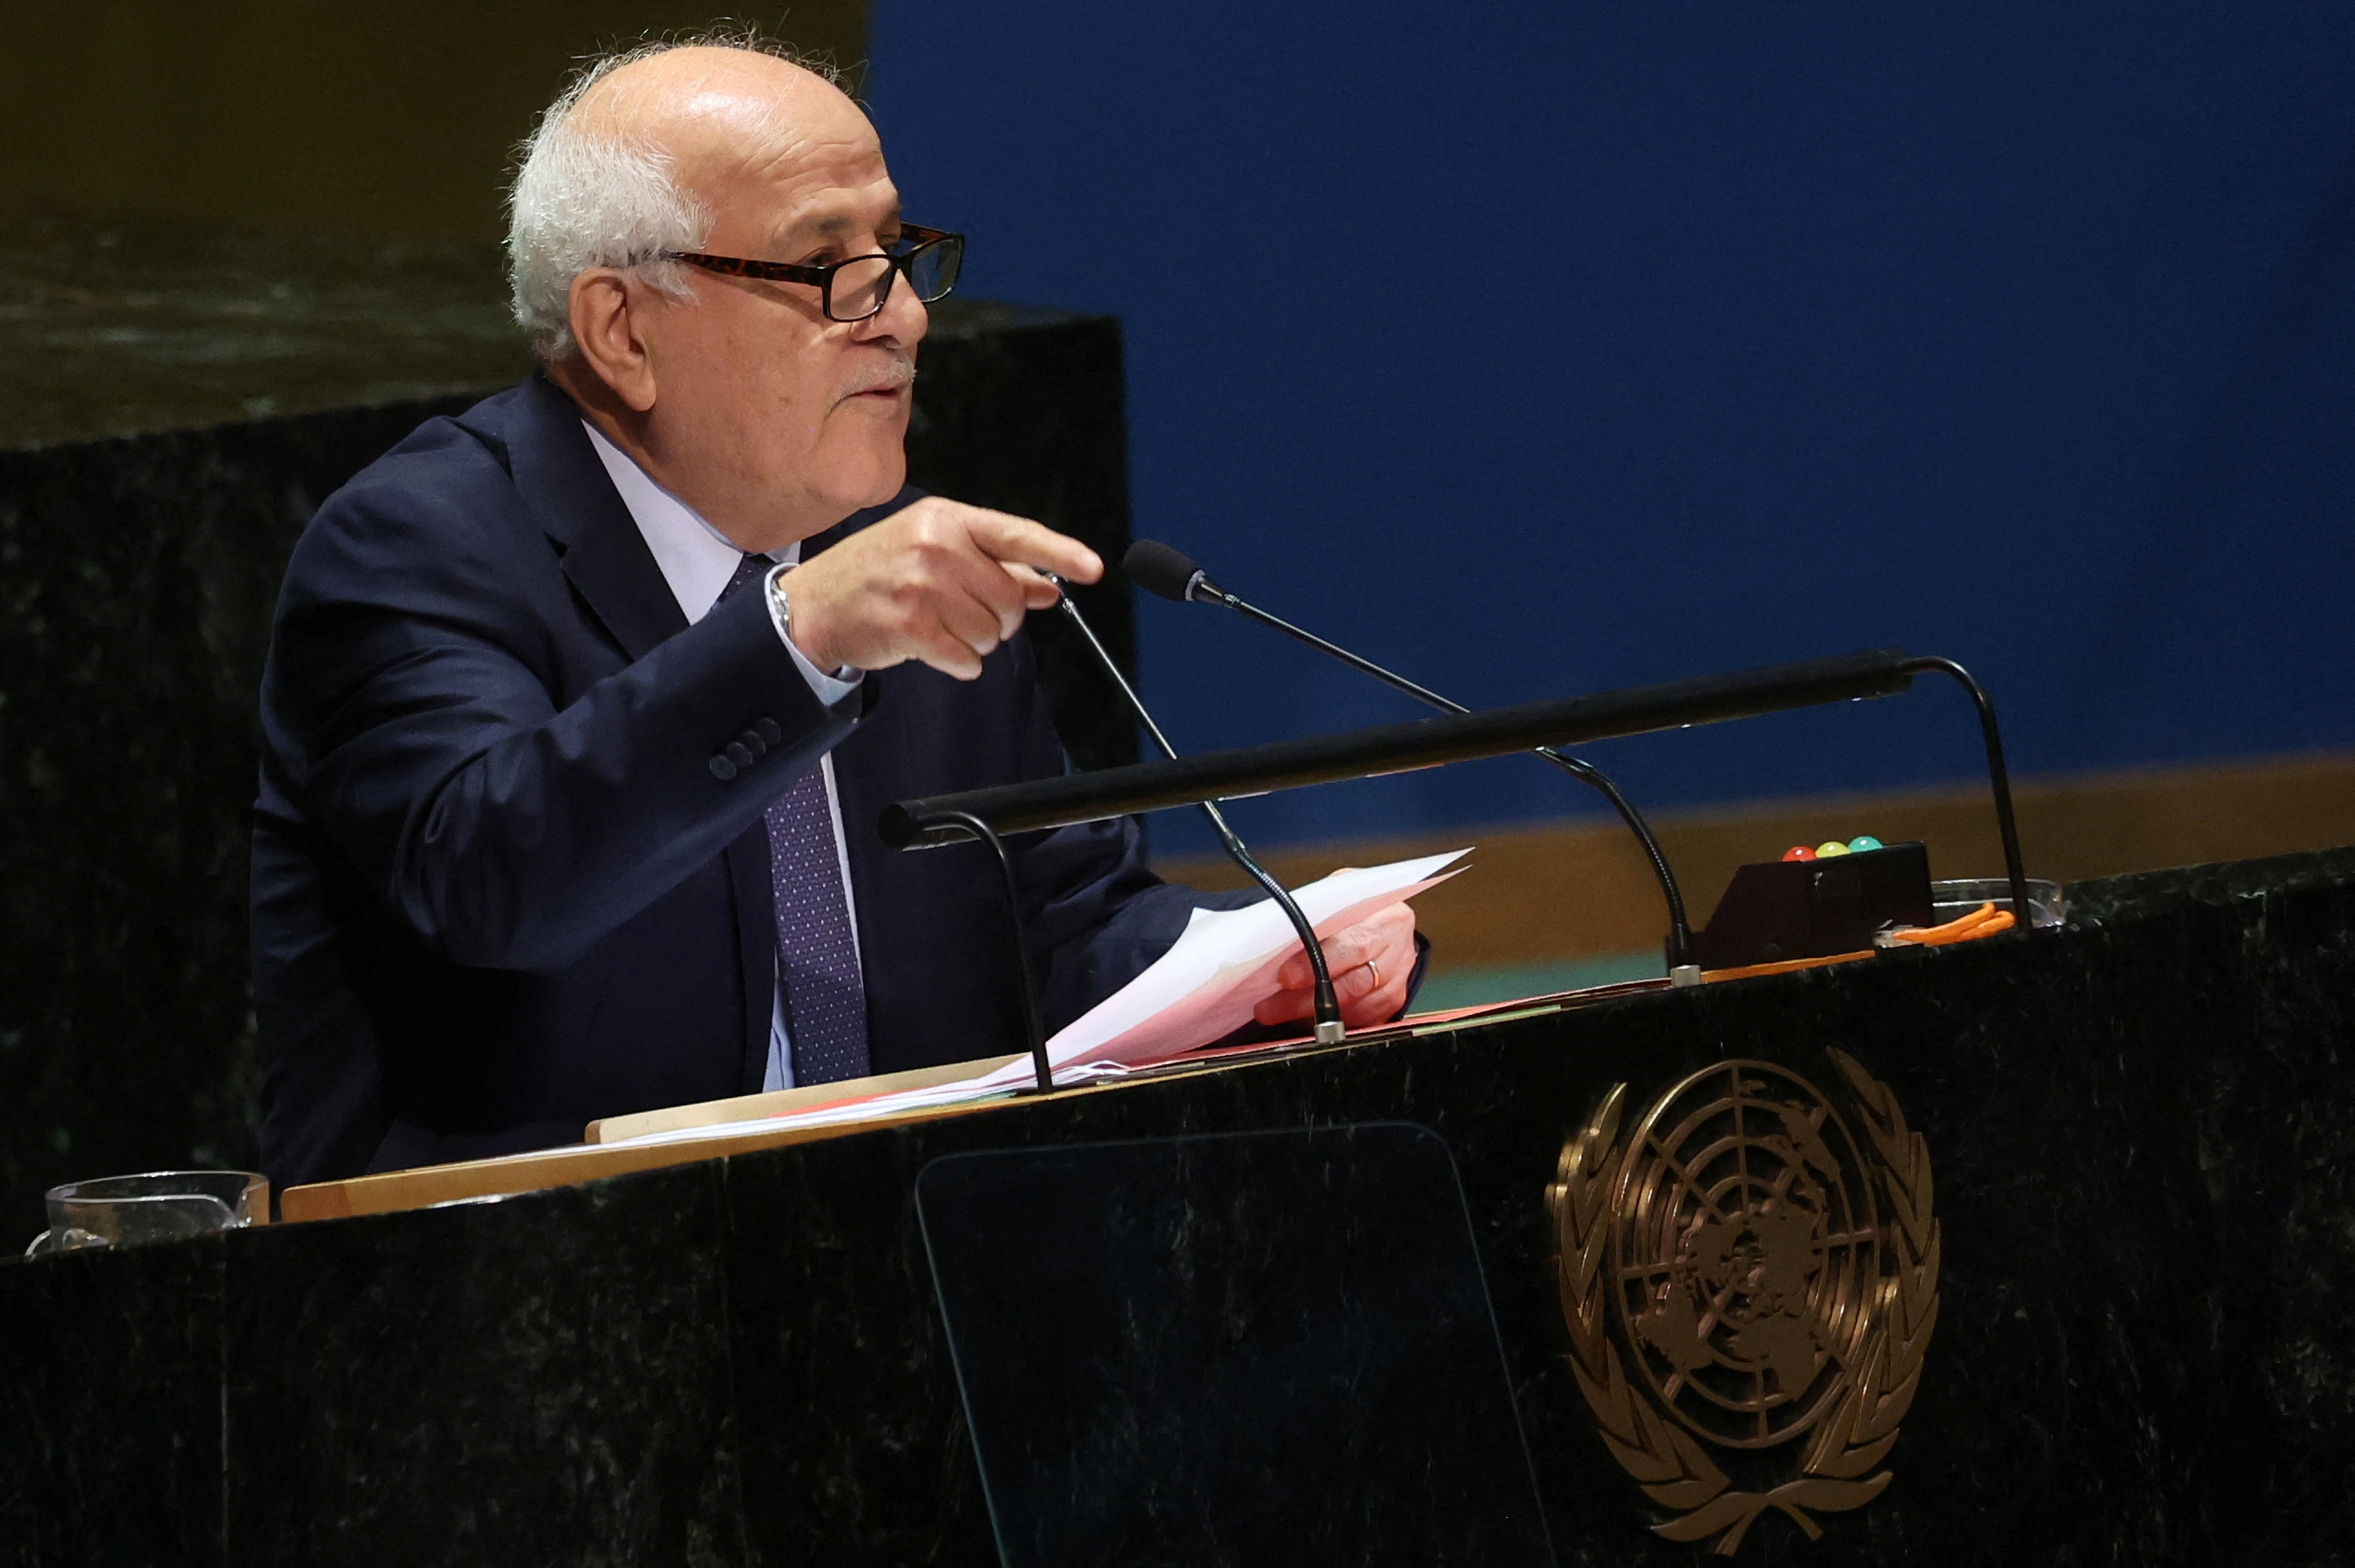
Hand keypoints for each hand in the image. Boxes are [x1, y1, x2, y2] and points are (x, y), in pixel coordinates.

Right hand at [781, 497, 1102, 678]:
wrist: (814, 604)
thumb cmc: (878, 573)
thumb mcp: (934, 553)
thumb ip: (996, 569)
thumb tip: (1050, 590)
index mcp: (948, 519)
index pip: (1018, 535)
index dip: (1061, 554)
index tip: (1094, 569)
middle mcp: (937, 545)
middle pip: (1012, 598)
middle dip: (999, 617)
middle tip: (963, 612)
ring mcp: (923, 585)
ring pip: (993, 632)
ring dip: (977, 642)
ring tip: (940, 626)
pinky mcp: (911, 625)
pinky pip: (968, 658)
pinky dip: (959, 663)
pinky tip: (933, 648)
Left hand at [1253, 900, 1418, 1029]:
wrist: (1388, 923)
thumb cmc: (1359, 910)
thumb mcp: (1342, 898)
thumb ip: (1319, 914)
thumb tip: (1277, 934)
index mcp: (1387, 919)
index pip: (1353, 945)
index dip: (1318, 963)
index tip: (1286, 977)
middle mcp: (1398, 952)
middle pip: (1352, 984)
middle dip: (1306, 998)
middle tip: (1271, 1006)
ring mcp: (1397, 981)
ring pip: (1354, 1008)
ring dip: (1311, 1015)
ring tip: (1277, 1012)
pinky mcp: (1391, 1003)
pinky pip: (1359, 1020)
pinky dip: (1329, 1021)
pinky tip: (1303, 1017)